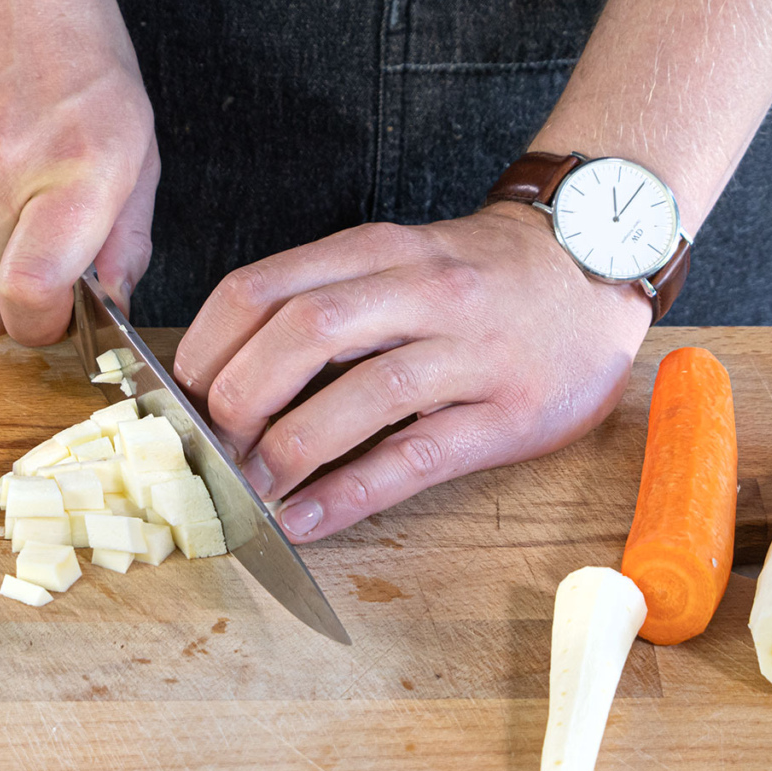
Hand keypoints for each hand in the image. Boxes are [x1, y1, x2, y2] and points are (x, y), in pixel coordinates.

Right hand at [0, 0, 157, 342]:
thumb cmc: (77, 54)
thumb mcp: (136, 141)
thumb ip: (127, 236)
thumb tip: (114, 305)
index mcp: (76, 172)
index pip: (29, 295)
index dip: (41, 325)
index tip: (58, 313)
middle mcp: (2, 172)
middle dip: (7, 309)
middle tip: (34, 274)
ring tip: (9, 196)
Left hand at [172, 206, 651, 542]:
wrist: (595, 265)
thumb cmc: (479, 274)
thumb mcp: (397, 257)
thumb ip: (324, 299)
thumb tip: (227, 371)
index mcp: (376, 250)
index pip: (261, 288)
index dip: (204, 348)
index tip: (177, 395)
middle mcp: (420, 289)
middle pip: (302, 336)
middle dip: (237, 399)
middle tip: (210, 447)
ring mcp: (469, 350)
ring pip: (360, 396)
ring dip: (287, 451)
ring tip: (250, 491)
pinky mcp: (506, 412)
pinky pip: (415, 456)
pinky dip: (349, 493)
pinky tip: (305, 520)